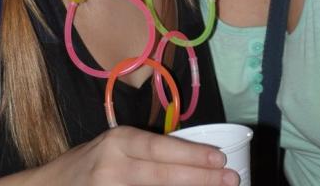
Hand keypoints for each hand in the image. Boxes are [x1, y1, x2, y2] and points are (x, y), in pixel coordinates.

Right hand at [20, 126, 238, 185]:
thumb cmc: (88, 163)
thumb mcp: (115, 146)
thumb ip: (145, 151)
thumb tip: (190, 159)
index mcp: (117, 141)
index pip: (159, 148)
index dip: (191, 154)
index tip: (219, 158)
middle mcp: (113, 166)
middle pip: (162, 176)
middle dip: (200, 178)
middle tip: (230, 178)